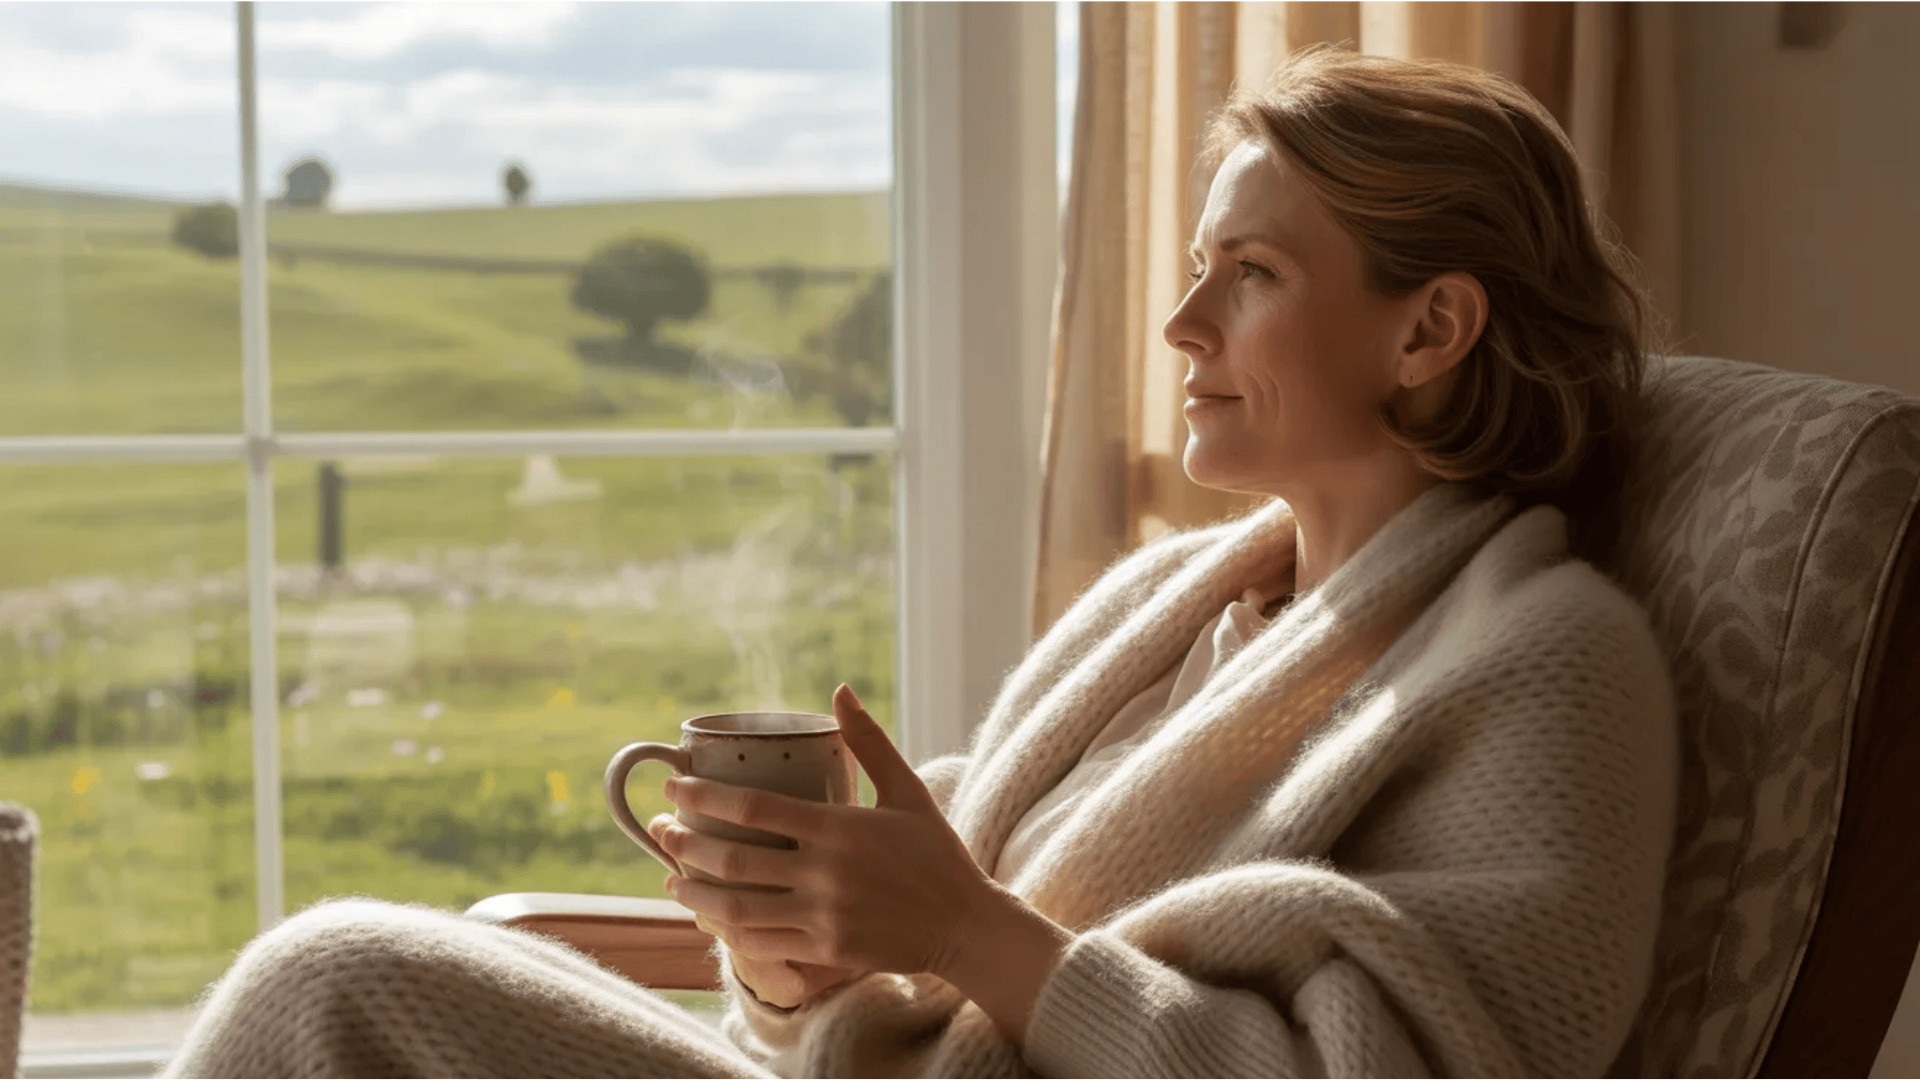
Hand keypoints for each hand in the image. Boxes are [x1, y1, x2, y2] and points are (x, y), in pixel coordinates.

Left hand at [659, 684, 1073, 1040]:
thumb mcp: (907, 791)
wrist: (966, 925)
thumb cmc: (935, 853)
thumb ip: (869, 741)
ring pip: (738, 909)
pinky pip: (761, 943)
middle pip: (735, 860)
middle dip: (686, 844)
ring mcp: (824, 916)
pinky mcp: (826, 951)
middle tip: (661, 831)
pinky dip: (727, 932)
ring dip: (695, 893)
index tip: (675, 788)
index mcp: (840, 829)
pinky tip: (708, 918)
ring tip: (670, 880)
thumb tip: (839, 689)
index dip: (705, 798)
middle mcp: (826, 874)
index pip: (755, 809)